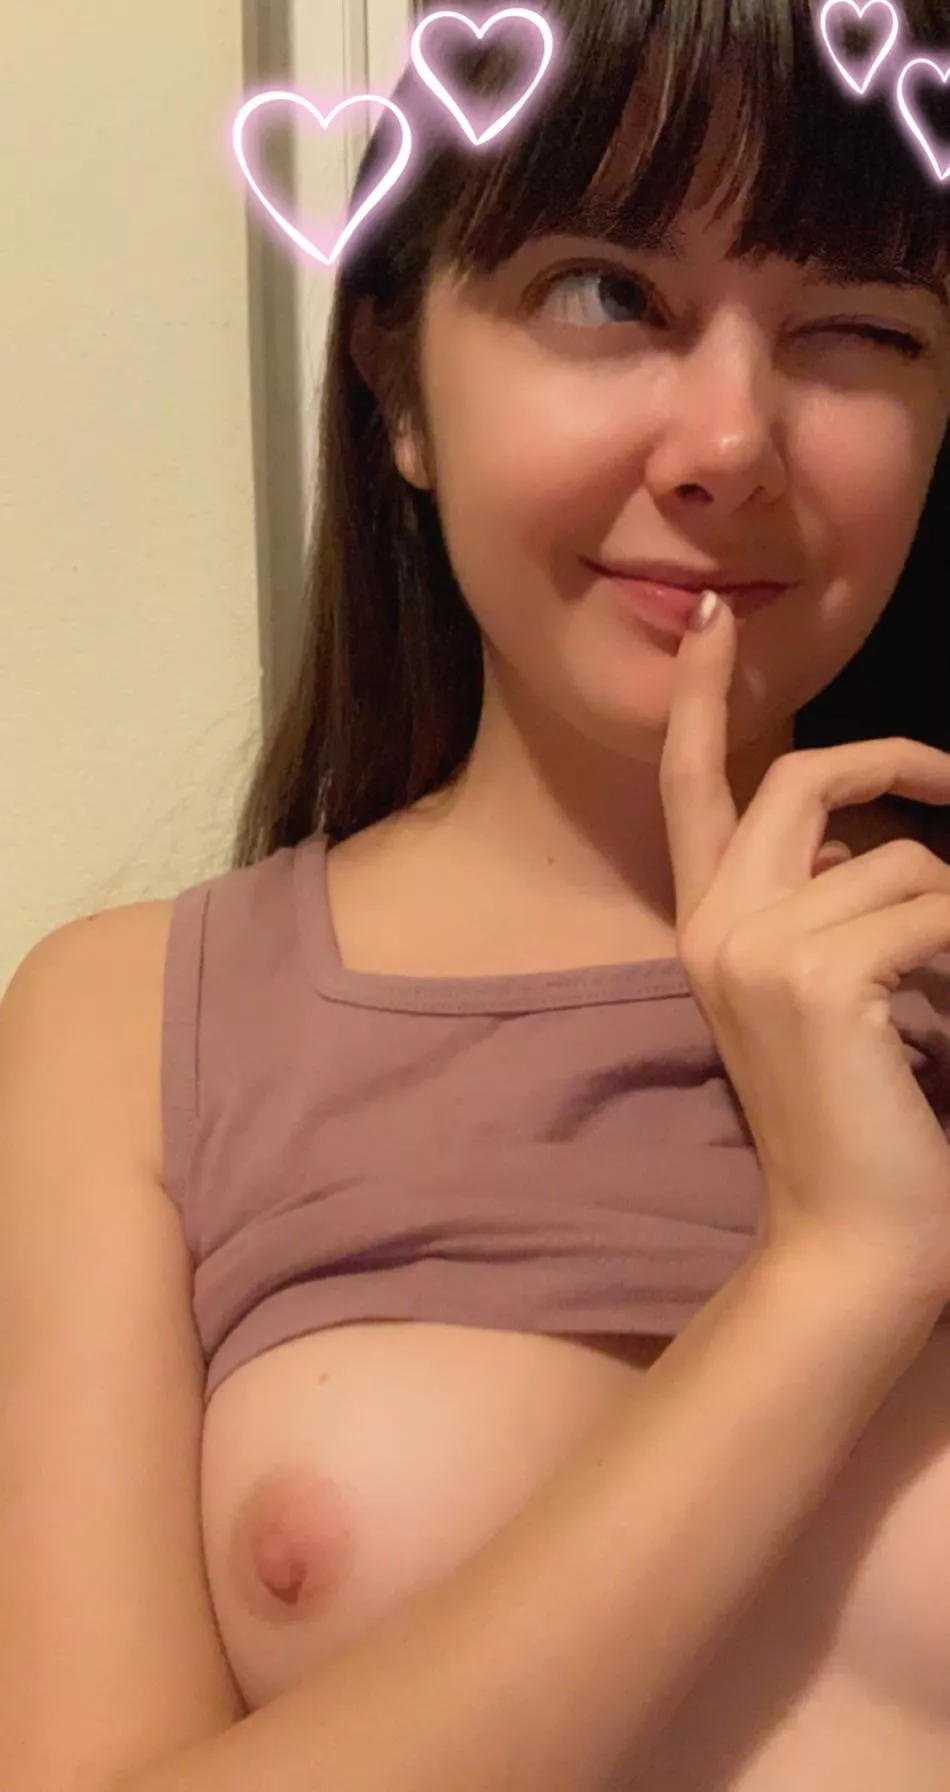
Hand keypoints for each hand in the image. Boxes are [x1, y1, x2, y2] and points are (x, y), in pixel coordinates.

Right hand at [659, 590, 949, 1298]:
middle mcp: (717, 926)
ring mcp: (760, 949)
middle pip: (802, 778)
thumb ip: (830, 903)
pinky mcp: (822, 977)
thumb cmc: (854, 1120)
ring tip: (947, 991)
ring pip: (900, 859)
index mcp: (709, 926)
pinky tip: (944, 1014)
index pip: (692, 787)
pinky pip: (933, 908)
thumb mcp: (823, 990)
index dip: (701, 697)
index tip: (712, 619)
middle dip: (895, 759)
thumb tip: (890, 837)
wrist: (851, 1239)